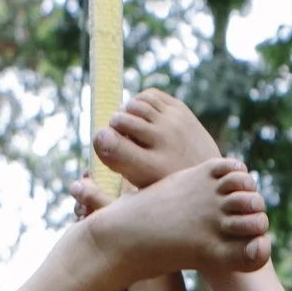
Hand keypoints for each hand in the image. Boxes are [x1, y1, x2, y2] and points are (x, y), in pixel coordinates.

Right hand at [93, 89, 223, 189]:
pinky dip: (139, 104)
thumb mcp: (135, 194)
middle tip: (116, 139)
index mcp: (149, 169)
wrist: (208, 180)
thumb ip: (108, 181)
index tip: (102, 145)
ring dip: (125, 114)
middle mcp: (163, 142)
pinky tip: (141, 119)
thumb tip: (82, 172)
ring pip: (133, 106)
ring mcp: (174, 122)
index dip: (100, 142)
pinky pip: (148, 96)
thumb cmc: (163, 190)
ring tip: (128, 129)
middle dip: (112, 128)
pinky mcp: (181, 110)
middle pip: (119, 121)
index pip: (110, 143)